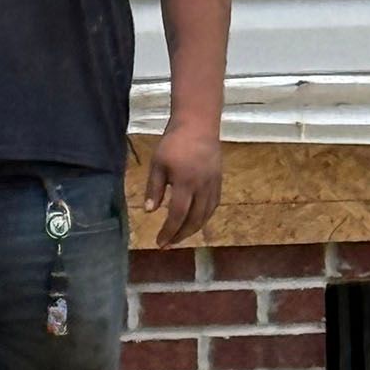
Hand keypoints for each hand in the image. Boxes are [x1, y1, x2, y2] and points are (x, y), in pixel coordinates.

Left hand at [144, 124, 222, 246]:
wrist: (198, 124)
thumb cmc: (174, 142)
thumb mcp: (158, 164)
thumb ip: (154, 189)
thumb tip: (150, 212)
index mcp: (185, 183)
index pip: (177, 215)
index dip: (169, 231)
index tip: (159, 243)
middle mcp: (202, 188)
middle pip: (194, 220)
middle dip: (181, 235)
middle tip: (169, 244)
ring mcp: (213, 185)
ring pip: (206, 215)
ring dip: (193, 229)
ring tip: (180, 236)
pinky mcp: (219, 181)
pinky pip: (214, 205)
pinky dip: (205, 217)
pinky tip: (196, 220)